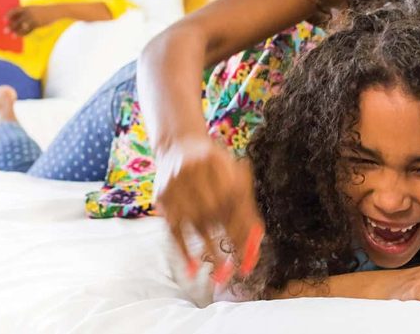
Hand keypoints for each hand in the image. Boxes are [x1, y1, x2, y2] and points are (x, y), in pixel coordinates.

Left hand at [6, 6, 55, 35]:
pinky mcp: (38, 24)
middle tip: (5, 31)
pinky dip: (24, 33)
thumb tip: (16, 20)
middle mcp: (29, 13)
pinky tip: (20, 36)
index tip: (4, 20)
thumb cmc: (42, 10)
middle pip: (17, 20)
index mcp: (26, 7)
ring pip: (23, 26)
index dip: (8, 15)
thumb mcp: (33, 9)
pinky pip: (30, 30)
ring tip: (12, 36)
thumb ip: (25, 13)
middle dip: (11, 26)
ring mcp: (33, 19)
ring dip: (17, 32)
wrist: (53, 11)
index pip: (14, 10)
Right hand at [155, 136, 264, 283]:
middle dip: (231, 241)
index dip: (246, 228)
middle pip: (218, 212)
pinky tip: (192, 269)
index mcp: (218, 163)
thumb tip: (257, 237)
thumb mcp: (233, 173)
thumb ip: (246, 203)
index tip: (253, 254)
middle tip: (239, 269)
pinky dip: (183, 250)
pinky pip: (173, 228)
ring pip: (197, 222)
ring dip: (210, 251)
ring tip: (221, 275)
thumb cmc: (213, 165)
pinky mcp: (163, 198)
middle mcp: (197, 171)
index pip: (237, 200)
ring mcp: (177, 184)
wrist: (178, 144)